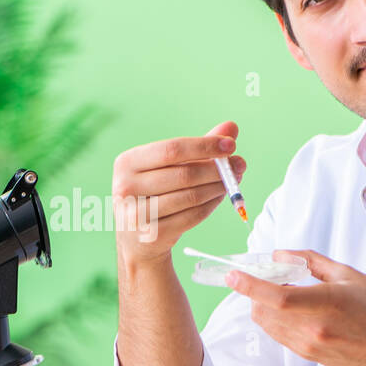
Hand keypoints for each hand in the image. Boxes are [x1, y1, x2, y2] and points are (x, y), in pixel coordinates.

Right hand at [112, 120, 246, 265]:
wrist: (138, 239)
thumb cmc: (154, 194)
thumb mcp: (169, 167)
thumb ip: (199, 147)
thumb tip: (230, 127)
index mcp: (127, 162)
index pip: (172, 149)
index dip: (204, 146)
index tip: (231, 145)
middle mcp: (126, 187)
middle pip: (183, 174)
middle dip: (217, 169)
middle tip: (239, 166)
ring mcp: (136, 214)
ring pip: (190, 196)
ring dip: (217, 188)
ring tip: (231, 183)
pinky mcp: (152, 234)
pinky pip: (192, 216)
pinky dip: (210, 205)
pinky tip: (218, 198)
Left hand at [226, 249, 365, 365]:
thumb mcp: (349, 275)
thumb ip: (310, 261)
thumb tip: (280, 254)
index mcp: (327, 304)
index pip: (277, 296)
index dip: (250, 285)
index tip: (232, 275)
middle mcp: (314, 329)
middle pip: (264, 311)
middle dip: (256, 292)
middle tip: (270, 277)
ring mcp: (310, 347)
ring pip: (268, 325)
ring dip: (265, 306)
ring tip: (286, 291)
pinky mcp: (310, 357)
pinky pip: (280, 336)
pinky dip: (277, 319)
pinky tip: (295, 309)